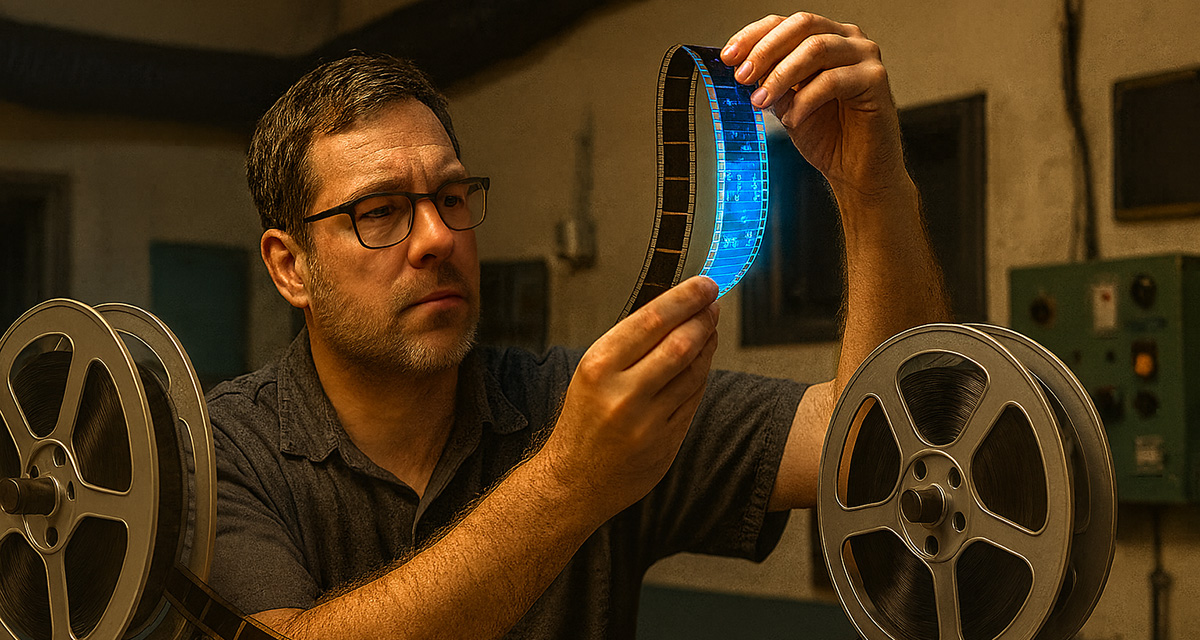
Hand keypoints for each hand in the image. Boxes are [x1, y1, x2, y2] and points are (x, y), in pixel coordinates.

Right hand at [540, 276, 719, 519]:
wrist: (572, 481)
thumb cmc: (581, 422)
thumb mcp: (591, 374)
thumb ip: (630, 345)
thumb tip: (673, 310)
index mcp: (598, 368)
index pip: (652, 320)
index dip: (685, 298)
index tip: (705, 285)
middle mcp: (623, 394)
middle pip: (680, 344)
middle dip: (703, 318)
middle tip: (713, 303)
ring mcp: (648, 422)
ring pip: (694, 371)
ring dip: (708, 345)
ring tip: (709, 329)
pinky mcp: (667, 443)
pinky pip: (694, 399)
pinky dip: (701, 376)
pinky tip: (701, 363)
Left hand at [721, 13, 908, 203]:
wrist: (856, 170)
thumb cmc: (827, 136)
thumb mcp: (786, 103)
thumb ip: (770, 81)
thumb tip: (742, 70)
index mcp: (823, 37)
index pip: (784, 23)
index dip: (753, 36)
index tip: (728, 57)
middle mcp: (846, 39)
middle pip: (801, 26)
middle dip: (765, 51)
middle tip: (743, 77)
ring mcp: (864, 55)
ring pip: (816, 48)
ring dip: (781, 75)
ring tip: (762, 100)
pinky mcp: (875, 79)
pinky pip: (833, 80)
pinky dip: (805, 100)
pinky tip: (792, 120)